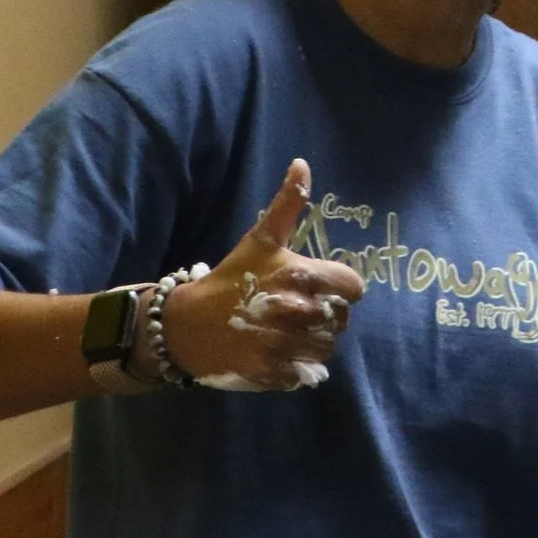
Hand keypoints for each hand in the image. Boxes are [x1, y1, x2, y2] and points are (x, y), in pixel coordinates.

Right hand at [161, 159, 366, 391]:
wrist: (185, 324)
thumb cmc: (230, 279)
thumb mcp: (260, 239)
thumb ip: (287, 204)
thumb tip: (302, 163)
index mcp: (298, 275)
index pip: (353, 287)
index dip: (341, 289)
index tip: (321, 289)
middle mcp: (295, 310)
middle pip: (340, 321)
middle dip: (325, 316)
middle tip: (301, 312)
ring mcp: (282, 344)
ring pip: (326, 349)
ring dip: (313, 343)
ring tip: (290, 334)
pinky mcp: (270, 372)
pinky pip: (304, 374)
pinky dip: (295, 368)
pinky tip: (277, 353)